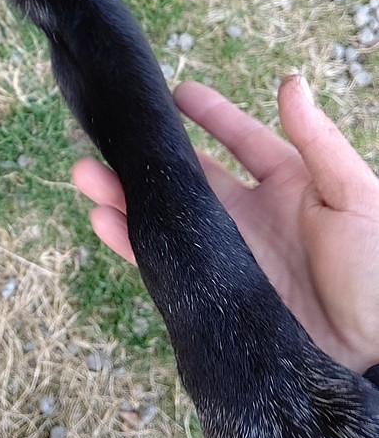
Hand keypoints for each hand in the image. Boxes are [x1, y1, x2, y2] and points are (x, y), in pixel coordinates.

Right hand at [73, 76, 378, 372]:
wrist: (374, 356)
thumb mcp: (357, 198)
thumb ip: (319, 142)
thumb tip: (291, 82)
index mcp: (287, 186)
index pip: (240, 140)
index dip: (210, 114)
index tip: (176, 91)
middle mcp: (248, 216)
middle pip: (187, 177)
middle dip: (147, 156)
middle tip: (110, 137)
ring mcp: (223, 254)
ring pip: (163, 216)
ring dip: (123, 194)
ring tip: (86, 174)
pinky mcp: (209, 290)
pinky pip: (160, 262)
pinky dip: (129, 241)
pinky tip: (103, 219)